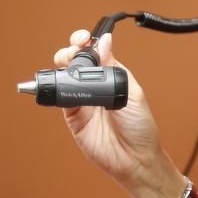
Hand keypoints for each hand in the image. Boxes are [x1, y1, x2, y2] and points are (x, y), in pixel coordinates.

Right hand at [53, 30, 178, 197]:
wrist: (135, 158)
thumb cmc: (140, 128)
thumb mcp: (132, 92)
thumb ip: (114, 67)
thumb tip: (104, 41)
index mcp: (112, 76)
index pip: (94, 52)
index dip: (85, 42)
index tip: (82, 38)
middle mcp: (95, 86)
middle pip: (75, 61)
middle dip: (69, 51)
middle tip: (72, 53)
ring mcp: (83, 100)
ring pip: (64, 77)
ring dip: (61, 66)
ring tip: (65, 65)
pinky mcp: (72, 116)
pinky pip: (60, 98)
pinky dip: (57, 89)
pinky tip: (62, 84)